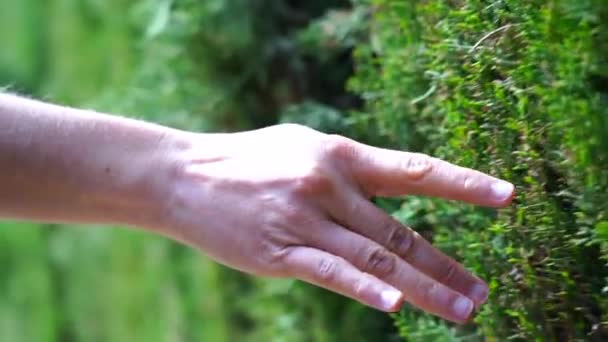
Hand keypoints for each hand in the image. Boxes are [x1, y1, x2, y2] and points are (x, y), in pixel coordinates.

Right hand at [156, 124, 513, 323]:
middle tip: (480, 293)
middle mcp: (328, 184)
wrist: (183, 175)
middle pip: (401, 231)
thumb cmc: (248, 160)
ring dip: (422, 288)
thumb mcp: (303, 146)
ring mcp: (303, 219)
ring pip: (376, 257)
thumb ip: (349, 167)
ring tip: (462, 311)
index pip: (414, 170)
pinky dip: (364, 287)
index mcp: (340, 155)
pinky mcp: (278, 250)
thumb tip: (395, 184)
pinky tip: (393, 304)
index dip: (463, 184)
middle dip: (446, 265)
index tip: (506, 197)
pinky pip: (330, 271)